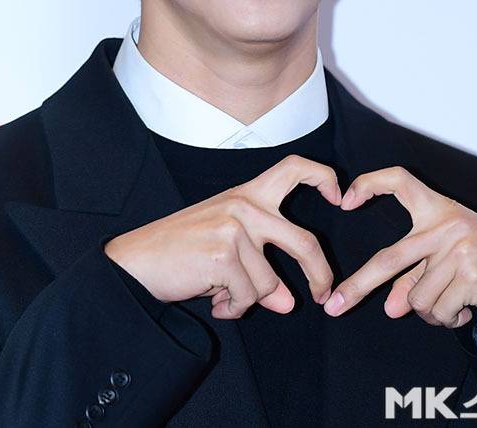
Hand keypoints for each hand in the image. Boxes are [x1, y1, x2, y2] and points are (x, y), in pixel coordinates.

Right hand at [104, 154, 341, 318]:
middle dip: (320, 273)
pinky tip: (213, 299)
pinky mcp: (224, 254)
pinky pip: (249, 297)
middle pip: (304, 241)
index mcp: (247, 193)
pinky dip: (234, 308)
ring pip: (270, 283)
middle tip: (323, 293)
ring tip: (222, 294)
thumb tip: (287, 301)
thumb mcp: (226, 248)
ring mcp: (235, 228)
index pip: (294, 168)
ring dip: (249, 300)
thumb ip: (261, 264)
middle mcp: (245, 204)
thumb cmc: (180, 250)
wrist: (135, 261)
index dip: (324, 177)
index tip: (340, 197)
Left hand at [323, 166, 476, 326]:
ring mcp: (458, 250)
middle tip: (334, 305)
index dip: (370, 184)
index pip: (399, 180)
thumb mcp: (447, 255)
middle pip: (390, 257)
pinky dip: (447, 319)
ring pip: (417, 298)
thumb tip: (392, 308)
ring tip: (449, 302)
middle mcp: (445, 225)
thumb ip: (415, 276)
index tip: (345, 201)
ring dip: (428, 311)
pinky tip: (464, 309)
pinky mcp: (471, 277)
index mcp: (436, 208)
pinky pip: (439, 312)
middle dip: (358, 285)